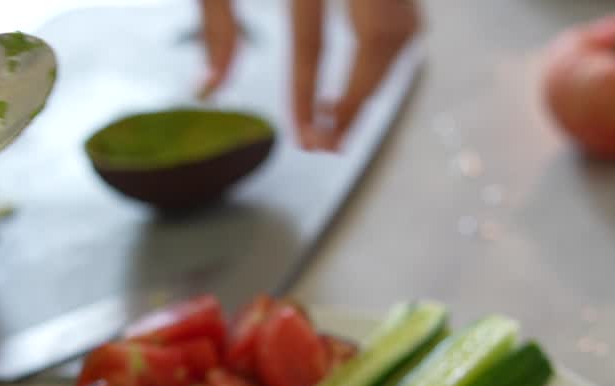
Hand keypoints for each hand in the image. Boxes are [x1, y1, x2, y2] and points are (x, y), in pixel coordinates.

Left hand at [198, 0, 420, 150]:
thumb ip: (214, 26)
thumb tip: (207, 92)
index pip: (312, 42)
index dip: (310, 98)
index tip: (308, 142)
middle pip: (379, 39)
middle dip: (361, 99)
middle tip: (335, 143)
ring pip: (406, 27)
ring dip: (382, 75)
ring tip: (347, 113)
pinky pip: (407, 14)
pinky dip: (392, 46)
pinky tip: (368, 70)